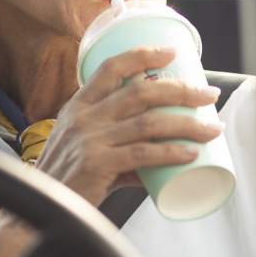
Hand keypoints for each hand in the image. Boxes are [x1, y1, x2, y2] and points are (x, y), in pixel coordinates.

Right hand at [34, 46, 223, 205]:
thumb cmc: (66, 176)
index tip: (171, 51)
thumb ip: (123, 147)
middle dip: (180, 90)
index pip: (111, 67)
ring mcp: (90, 139)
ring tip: (212, 127)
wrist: (42, 205)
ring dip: (187, 123)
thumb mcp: (86, 148)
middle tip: (208, 94)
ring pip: (148, 122)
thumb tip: (162, 156)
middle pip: (139, 92)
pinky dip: (170, 152)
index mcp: (79, 105)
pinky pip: (142, 154)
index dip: (143, 55)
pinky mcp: (96, 164)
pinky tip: (191, 154)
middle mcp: (84, 117)